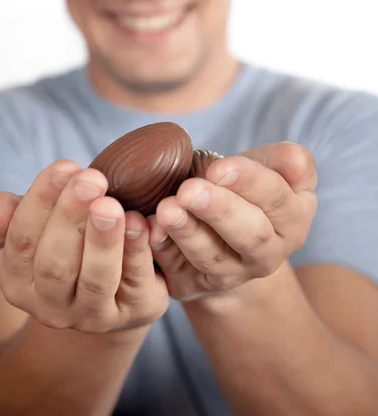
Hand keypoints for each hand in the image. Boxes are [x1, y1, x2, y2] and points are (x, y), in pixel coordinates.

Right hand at [0, 161, 167, 332]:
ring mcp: (94, 315)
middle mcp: (51, 307)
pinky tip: (141, 222)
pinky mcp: (136, 310)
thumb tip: (1, 206)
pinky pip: (136, 283)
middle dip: (71, 218)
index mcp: (17, 282)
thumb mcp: (28, 225)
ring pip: (96, 280)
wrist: (113, 283)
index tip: (64, 166)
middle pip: (55, 264)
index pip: (20, 242)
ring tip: (112, 205)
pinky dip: (138, 252)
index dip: (40, 203)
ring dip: (104, 241)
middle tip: (91, 179)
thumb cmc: (64, 240)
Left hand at [148, 142, 316, 302]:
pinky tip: (150, 230)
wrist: (222, 232)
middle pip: (249, 235)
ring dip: (188, 232)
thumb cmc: (246, 189)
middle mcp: (268, 253)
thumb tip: (294, 159)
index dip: (249, 182)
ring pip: (212, 257)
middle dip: (219, 211)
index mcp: (293, 218)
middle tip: (189, 191)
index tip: (219, 169)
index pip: (276, 199)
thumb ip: (284, 162)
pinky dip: (163, 251)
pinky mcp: (195, 285)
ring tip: (166, 209)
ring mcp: (232, 275)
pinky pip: (178, 271)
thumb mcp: (269, 169)